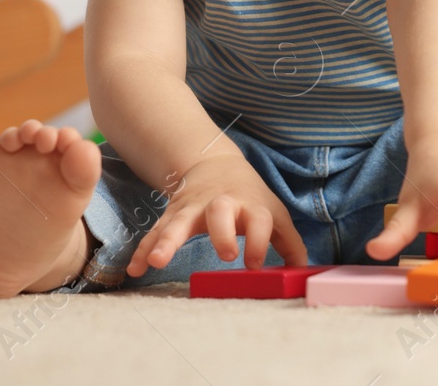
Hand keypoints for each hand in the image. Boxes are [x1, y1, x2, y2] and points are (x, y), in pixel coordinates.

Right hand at [127, 153, 307, 275]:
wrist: (214, 165)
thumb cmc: (250, 197)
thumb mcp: (273, 213)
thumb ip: (289, 243)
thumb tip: (302, 272)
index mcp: (250, 204)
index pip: (259, 220)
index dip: (259, 241)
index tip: (255, 264)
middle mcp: (221, 204)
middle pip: (220, 212)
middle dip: (222, 232)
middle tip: (225, 253)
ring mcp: (193, 208)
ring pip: (179, 222)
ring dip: (167, 241)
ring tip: (157, 262)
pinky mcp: (172, 214)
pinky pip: (155, 232)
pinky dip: (144, 250)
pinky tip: (135, 269)